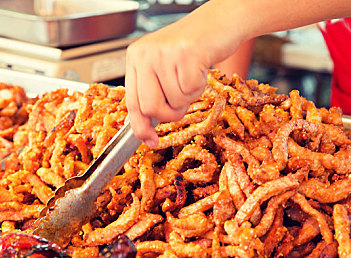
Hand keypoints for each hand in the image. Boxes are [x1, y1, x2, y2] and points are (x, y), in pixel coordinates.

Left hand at [125, 0, 244, 147]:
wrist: (219, 22)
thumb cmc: (192, 49)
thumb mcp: (162, 69)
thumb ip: (150, 94)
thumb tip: (144, 131)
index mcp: (135, 58)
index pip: (132, 102)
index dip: (140, 127)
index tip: (150, 141)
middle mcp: (145, 54)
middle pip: (150, 108)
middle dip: (170, 114)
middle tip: (181, 102)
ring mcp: (165, 53)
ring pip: (174, 102)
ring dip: (189, 97)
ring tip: (192, 75)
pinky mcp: (187, 53)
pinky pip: (191, 91)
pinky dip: (200, 87)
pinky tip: (200, 69)